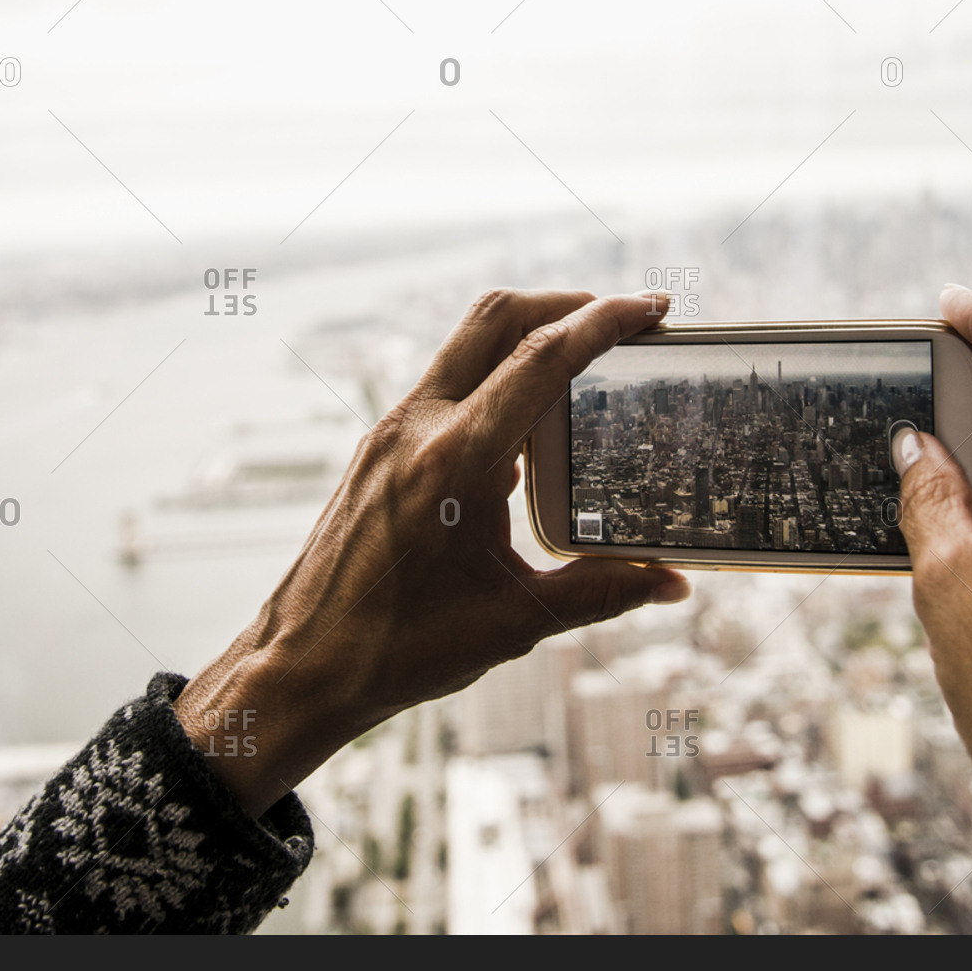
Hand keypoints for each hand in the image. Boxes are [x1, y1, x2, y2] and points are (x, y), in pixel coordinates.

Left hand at [176, 289, 689, 817]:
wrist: (299, 667)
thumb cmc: (396, 650)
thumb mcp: (513, 622)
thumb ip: (600, 593)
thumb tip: (673, 583)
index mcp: (452, 461)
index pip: (540, 360)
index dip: (603, 322)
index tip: (651, 307)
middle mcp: (415, 428)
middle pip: (496, 318)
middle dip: (566, 303)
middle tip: (626, 320)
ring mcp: (390, 432)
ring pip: (467, 347)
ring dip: (529, 338)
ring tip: (589, 368)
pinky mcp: (379, 449)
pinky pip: (446, 388)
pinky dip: (495, 381)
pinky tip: (532, 431)